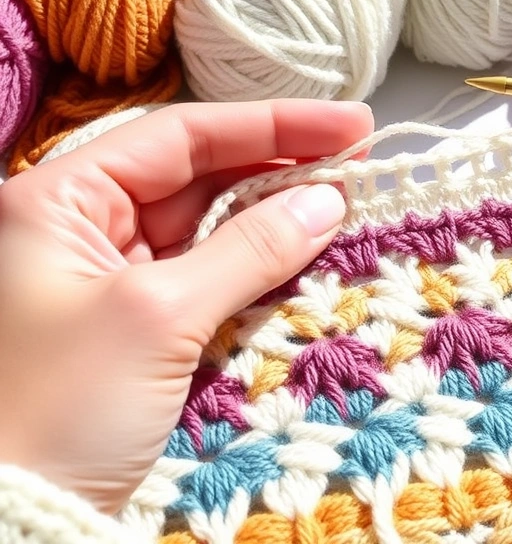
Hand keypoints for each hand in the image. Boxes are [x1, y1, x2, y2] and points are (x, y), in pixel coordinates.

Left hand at [0, 100, 373, 512]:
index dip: (271, 125)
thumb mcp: (160, 317)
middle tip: (360, 163)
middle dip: (277, 170)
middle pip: (196, 178)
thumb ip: (248, 250)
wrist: (17, 520)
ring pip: (206, 231)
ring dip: (273, 222)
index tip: (349, 125)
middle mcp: (80, 232)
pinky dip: (255, 271)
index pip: (180, 137)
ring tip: (345, 209)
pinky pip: (205, 281)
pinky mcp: (135, 330)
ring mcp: (108, 282)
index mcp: (58, 202)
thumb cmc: (59, 408)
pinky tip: (304, 260)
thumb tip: (326, 202)